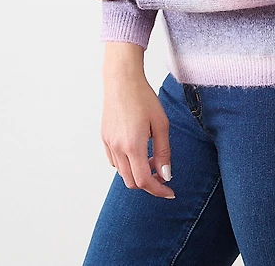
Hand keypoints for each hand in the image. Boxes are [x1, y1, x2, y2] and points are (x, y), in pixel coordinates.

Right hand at [102, 70, 174, 198]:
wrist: (122, 80)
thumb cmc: (144, 98)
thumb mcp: (161, 124)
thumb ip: (164, 151)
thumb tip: (166, 175)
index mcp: (133, 146)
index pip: (144, 181)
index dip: (158, 191)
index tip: (170, 192)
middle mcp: (117, 148)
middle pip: (132, 182)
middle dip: (149, 183)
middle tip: (163, 172)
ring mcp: (108, 144)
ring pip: (122, 173)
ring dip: (138, 173)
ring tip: (152, 156)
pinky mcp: (104, 138)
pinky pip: (115, 161)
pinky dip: (127, 164)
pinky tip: (138, 149)